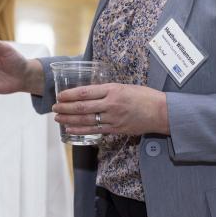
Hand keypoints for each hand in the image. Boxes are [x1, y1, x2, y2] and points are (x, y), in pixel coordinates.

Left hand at [53, 82, 168, 136]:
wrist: (161, 111)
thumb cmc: (144, 96)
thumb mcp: (124, 87)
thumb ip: (107, 91)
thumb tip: (89, 94)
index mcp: (112, 90)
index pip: (86, 92)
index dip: (70, 95)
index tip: (60, 96)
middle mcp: (111, 104)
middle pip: (82, 107)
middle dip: (65, 108)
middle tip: (54, 108)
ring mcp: (113, 118)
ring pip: (86, 119)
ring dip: (69, 119)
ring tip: (57, 118)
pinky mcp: (116, 129)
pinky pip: (95, 130)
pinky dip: (80, 129)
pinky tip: (70, 128)